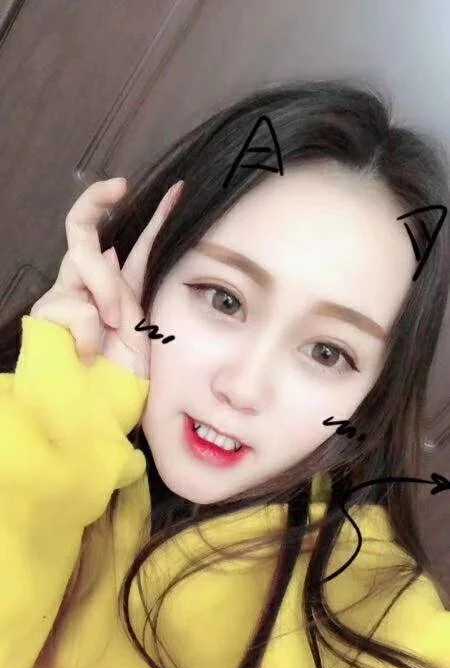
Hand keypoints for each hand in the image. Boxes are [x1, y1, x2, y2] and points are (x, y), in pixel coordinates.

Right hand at [30, 176, 182, 377]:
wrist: (95, 412)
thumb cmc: (122, 378)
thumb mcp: (144, 330)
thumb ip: (135, 290)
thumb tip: (115, 251)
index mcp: (119, 290)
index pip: (137, 245)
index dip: (156, 216)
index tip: (179, 190)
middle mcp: (88, 286)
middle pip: (81, 228)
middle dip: (97, 202)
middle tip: (120, 188)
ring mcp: (65, 297)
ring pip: (85, 261)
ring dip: (109, 291)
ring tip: (116, 325)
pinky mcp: (46, 315)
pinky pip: (76, 306)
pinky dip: (89, 330)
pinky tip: (89, 352)